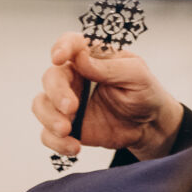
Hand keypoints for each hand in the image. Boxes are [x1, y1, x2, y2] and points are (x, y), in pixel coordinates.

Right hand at [33, 33, 183, 160]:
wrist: (150, 125)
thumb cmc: (144, 93)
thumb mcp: (136, 75)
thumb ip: (110, 67)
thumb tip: (81, 59)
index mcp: (92, 57)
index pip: (71, 44)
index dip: (62, 47)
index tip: (58, 58)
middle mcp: (74, 77)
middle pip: (51, 77)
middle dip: (56, 92)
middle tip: (70, 108)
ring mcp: (67, 102)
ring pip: (41, 104)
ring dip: (49, 118)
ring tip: (66, 130)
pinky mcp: (67, 125)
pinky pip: (48, 133)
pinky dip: (56, 141)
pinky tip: (74, 147)